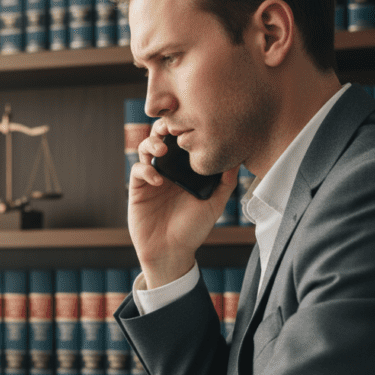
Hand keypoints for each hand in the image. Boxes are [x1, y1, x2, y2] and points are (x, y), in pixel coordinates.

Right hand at [128, 122, 237, 287]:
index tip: (192, 122)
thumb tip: (236, 158)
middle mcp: (168, 170)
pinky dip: (146, 169)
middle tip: (172, 126)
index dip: (184, 127)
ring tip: (162, 149)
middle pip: (161, 137)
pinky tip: (158, 180)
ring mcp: (151, 178)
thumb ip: (225, 182)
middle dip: (164, 127)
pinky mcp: (138, 189)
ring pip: (145, 148)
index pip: (182, 140)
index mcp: (185, 169)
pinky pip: (138, 170)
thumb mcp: (215, 205)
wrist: (172, 252)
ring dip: (152, 143)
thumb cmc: (193, 230)